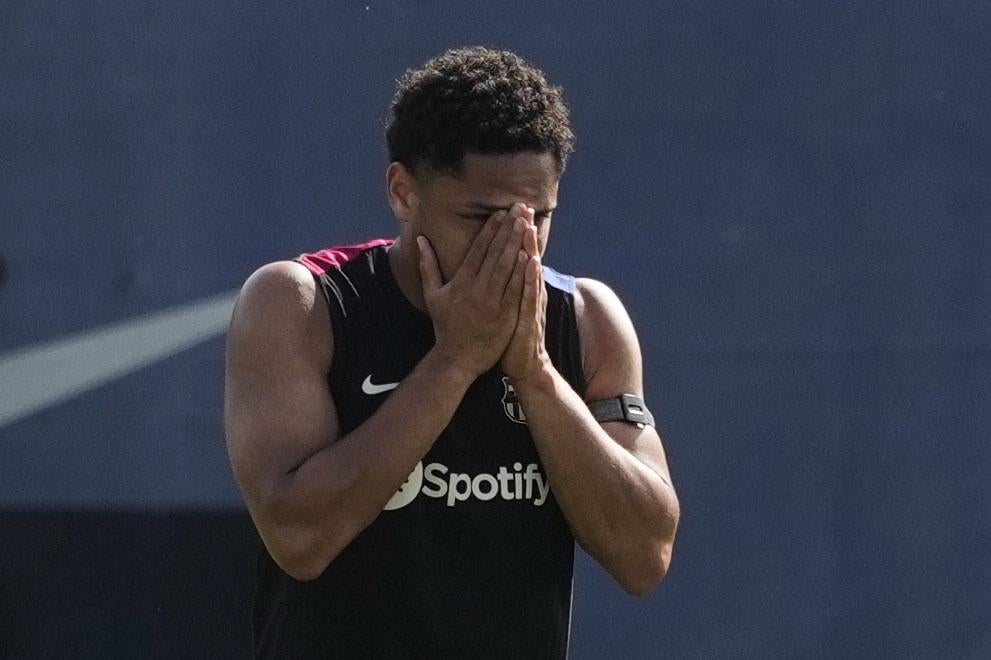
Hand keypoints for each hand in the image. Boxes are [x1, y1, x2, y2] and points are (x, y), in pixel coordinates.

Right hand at [418, 203, 530, 378]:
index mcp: (461, 282)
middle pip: (496, 253)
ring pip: (508, 267)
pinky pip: (516, 289)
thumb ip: (428, 265)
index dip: (491, 229)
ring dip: (519, 243)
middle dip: (509, 229)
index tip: (501, 212)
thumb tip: (421, 240)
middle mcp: (477, 289)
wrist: (458, 358)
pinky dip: (524, 272)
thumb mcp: (432, 294)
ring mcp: (493, 302)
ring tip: (527, 224)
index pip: (479, 249)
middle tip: (520, 209)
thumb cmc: (445, 325)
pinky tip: (532, 255)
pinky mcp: (506, 315)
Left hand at [500, 210, 551, 382]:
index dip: (516, 235)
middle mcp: (527, 294)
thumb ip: (508, 286)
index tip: (513, 211)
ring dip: (531, 249)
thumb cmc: (512, 336)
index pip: (518, 256)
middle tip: (524, 208)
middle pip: (527, 259)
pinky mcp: (529, 320)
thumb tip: (504, 268)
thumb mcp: (509, 308)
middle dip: (524, 234)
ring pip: (531, 273)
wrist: (525, 366)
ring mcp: (530, 306)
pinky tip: (533, 263)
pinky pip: (530, 296)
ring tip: (528, 227)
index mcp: (519, 289)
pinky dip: (531, 279)